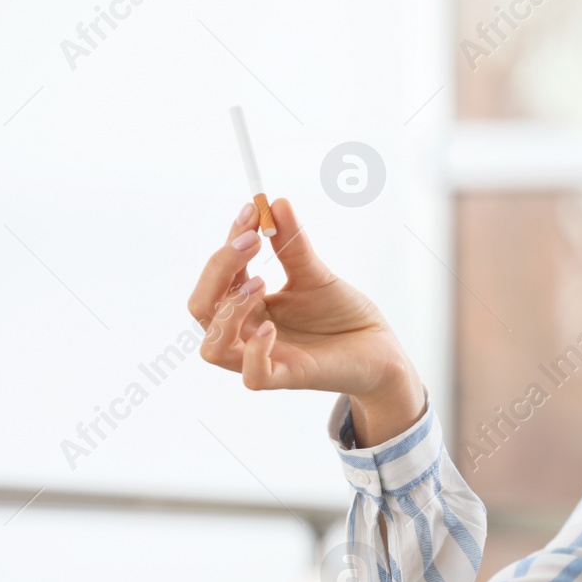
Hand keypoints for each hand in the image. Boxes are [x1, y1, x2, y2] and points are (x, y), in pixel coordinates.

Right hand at [187, 198, 416, 405]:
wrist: (379, 346)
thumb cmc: (342, 314)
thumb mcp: (314, 273)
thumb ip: (292, 244)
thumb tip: (276, 203)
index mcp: (247, 305)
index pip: (218, 274)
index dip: (228, 242)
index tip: (252, 210)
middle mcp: (246, 332)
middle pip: (202, 307)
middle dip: (219, 269)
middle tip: (253, 241)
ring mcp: (264, 357)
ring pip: (213, 347)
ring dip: (230, 310)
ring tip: (261, 283)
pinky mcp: (287, 378)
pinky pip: (252, 376)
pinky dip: (256, 351)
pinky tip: (272, 327)